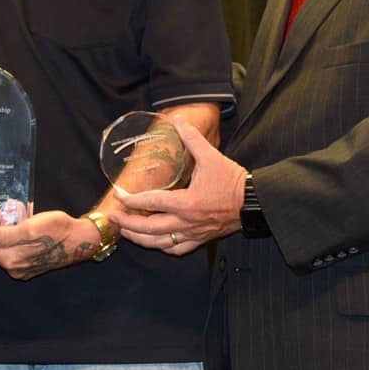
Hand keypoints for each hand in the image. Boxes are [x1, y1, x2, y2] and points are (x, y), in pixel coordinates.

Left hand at [0, 210, 98, 279]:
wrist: (81, 239)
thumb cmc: (57, 231)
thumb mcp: (29, 228)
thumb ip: (3, 236)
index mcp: (10, 261)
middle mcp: (14, 268)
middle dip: (0, 224)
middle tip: (6, 207)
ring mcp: (23, 267)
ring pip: (9, 244)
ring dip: (11, 224)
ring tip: (18, 208)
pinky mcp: (32, 263)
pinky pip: (20, 246)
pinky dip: (20, 231)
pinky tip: (26, 215)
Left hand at [109, 119, 246, 254]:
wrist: (255, 202)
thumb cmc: (233, 180)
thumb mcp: (211, 156)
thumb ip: (192, 138)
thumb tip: (178, 120)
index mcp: (187, 202)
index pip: (152, 203)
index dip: (131, 200)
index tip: (118, 195)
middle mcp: (187, 221)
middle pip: (149, 228)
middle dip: (128, 223)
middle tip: (113, 216)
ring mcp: (193, 233)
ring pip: (160, 243)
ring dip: (140, 238)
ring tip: (125, 232)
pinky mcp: (201, 239)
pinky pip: (177, 249)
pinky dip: (162, 246)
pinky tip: (155, 242)